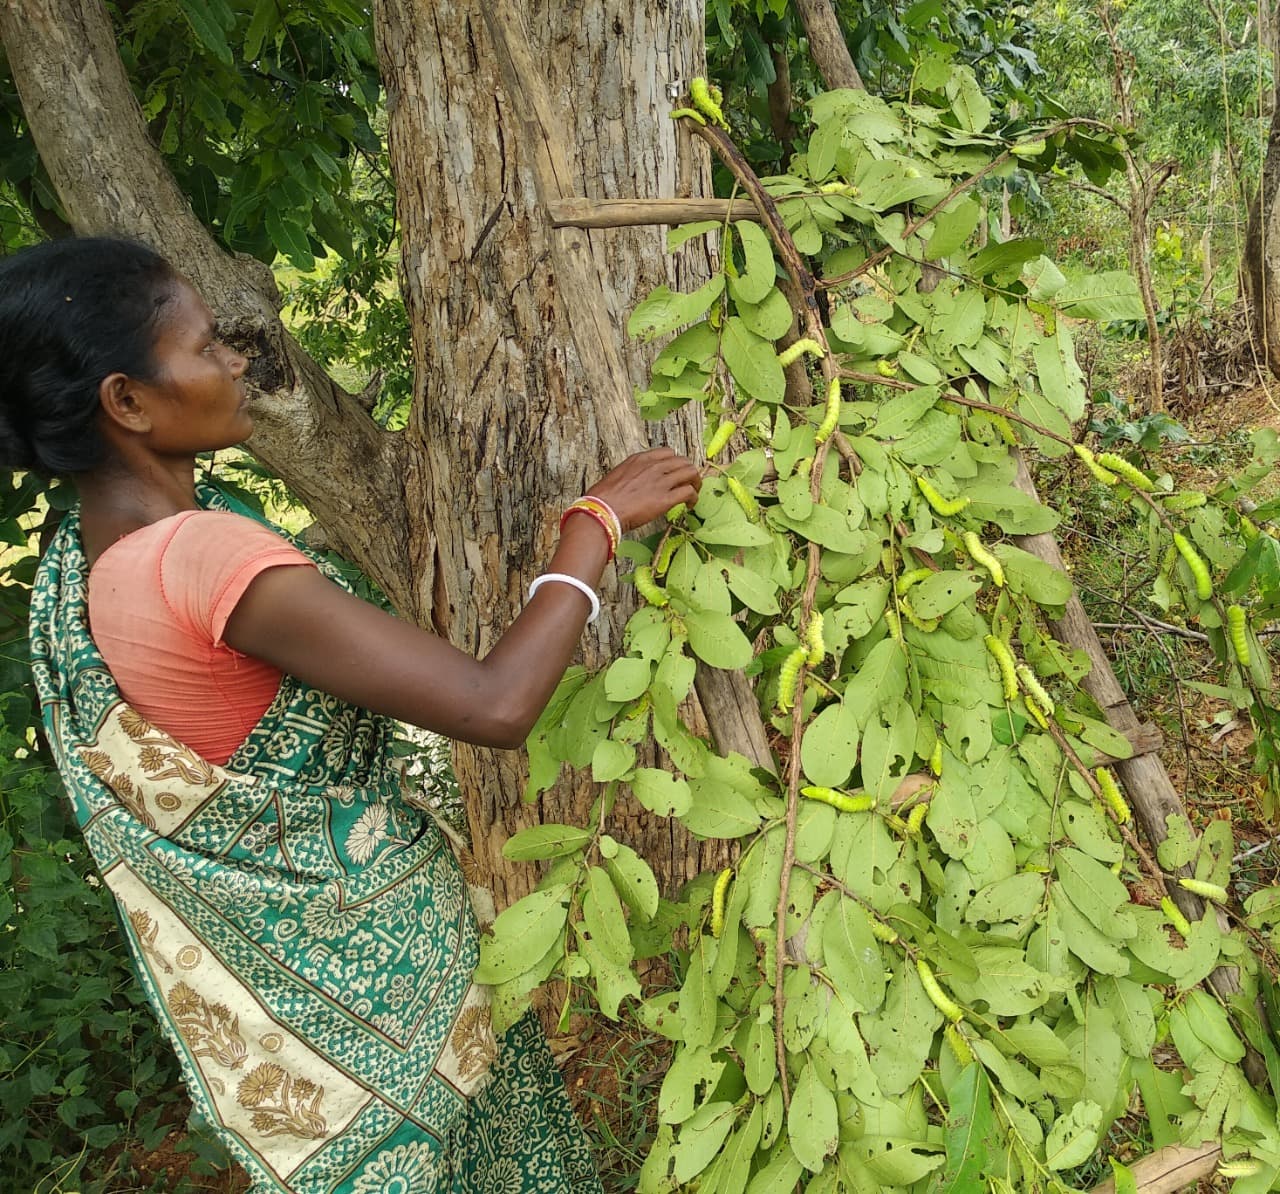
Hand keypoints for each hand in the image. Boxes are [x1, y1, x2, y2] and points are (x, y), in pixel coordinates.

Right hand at [586, 447, 701, 532]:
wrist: (601, 510)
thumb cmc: (603, 498)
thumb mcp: (618, 476)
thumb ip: (632, 475)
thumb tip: (636, 484)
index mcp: (640, 459)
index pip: (668, 452)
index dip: (675, 463)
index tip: (675, 473)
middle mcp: (653, 466)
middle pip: (683, 461)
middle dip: (689, 473)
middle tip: (689, 484)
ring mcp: (661, 481)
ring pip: (691, 473)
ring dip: (695, 483)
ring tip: (693, 494)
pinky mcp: (665, 499)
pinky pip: (689, 492)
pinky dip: (693, 498)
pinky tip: (689, 505)